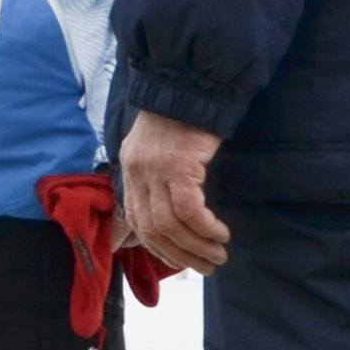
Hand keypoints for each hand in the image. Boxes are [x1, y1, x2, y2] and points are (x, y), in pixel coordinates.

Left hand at [117, 111, 230, 275]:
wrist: (191, 83)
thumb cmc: (182, 116)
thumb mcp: (158, 148)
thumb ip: (157, 177)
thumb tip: (170, 214)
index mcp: (130, 169)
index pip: (135, 220)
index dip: (157, 246)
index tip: (179, 259)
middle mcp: (137, 172)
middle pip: (152, 228)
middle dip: (179, 255)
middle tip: (205, 267)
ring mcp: (155, 169)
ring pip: (170, 224)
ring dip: (196, 246)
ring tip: (218, 255)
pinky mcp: (178, 165)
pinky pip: (189, 209)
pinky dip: (205, 227)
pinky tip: (220, 233)